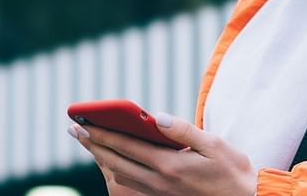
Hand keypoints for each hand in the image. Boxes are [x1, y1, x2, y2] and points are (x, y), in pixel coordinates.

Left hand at [69, 113, 256, 195]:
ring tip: (91, 142)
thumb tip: (158, 117)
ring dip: (102, 158)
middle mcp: (158, 182)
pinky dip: (117, 170)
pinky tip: (116, 160)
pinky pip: (131, 184)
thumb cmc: (232, 172)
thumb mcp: (214, 145)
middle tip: (74, 129)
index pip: (126, 146)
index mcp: (169, 166)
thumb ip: (184, 131)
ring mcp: (159, 194)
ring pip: (120, 175)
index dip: (101, 134)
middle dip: (93, 145)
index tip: (82, 123)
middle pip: (116, 161)